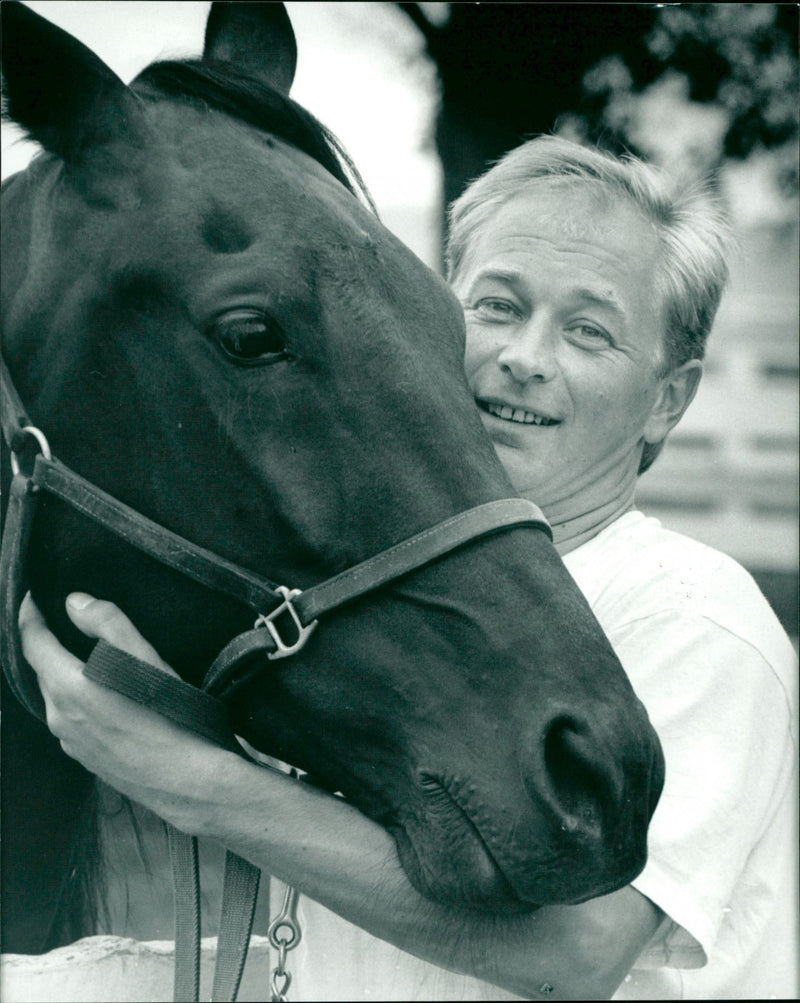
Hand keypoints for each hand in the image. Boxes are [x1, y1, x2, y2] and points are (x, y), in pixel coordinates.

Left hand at [19, 593, 231, 826]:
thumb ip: (107, 623)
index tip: (34, 597)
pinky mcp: (86, 758)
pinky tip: (108, 696)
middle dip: (49, 644)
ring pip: (57, 697)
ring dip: (65, 674)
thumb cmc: (171, 718)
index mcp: (68, 688)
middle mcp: (60, 718)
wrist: (189, 781)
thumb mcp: (145, 658)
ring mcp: (71, 742)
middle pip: (43, 670)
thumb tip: (74, 602)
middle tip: (65, 621)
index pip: (33, 643)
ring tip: (89, 657)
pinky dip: (79, 700)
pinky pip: (72, 720)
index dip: (31, 616)